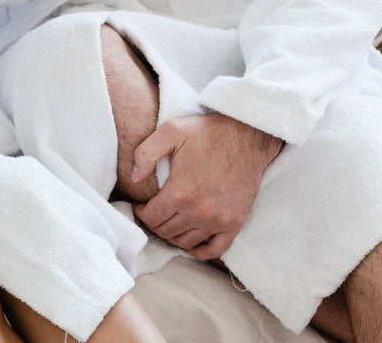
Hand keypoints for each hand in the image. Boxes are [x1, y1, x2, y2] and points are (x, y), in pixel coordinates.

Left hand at [130, 113, 282, 260]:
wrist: (246, 136)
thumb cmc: (207, 133)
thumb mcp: (171, 130)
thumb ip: (146, 153)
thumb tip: (134, 177)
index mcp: (180, 192)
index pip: (151, 217)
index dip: (141, 212)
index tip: (140, 205)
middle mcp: (199, 212)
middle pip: (166, 232)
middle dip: (154, 223)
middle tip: (152, 212)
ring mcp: (219, 220)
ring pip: (186, 242)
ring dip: (172, 234)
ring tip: (168, 220)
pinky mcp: (235, 223)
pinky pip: (214, 250)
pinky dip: (199, 250)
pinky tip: (191, 239)